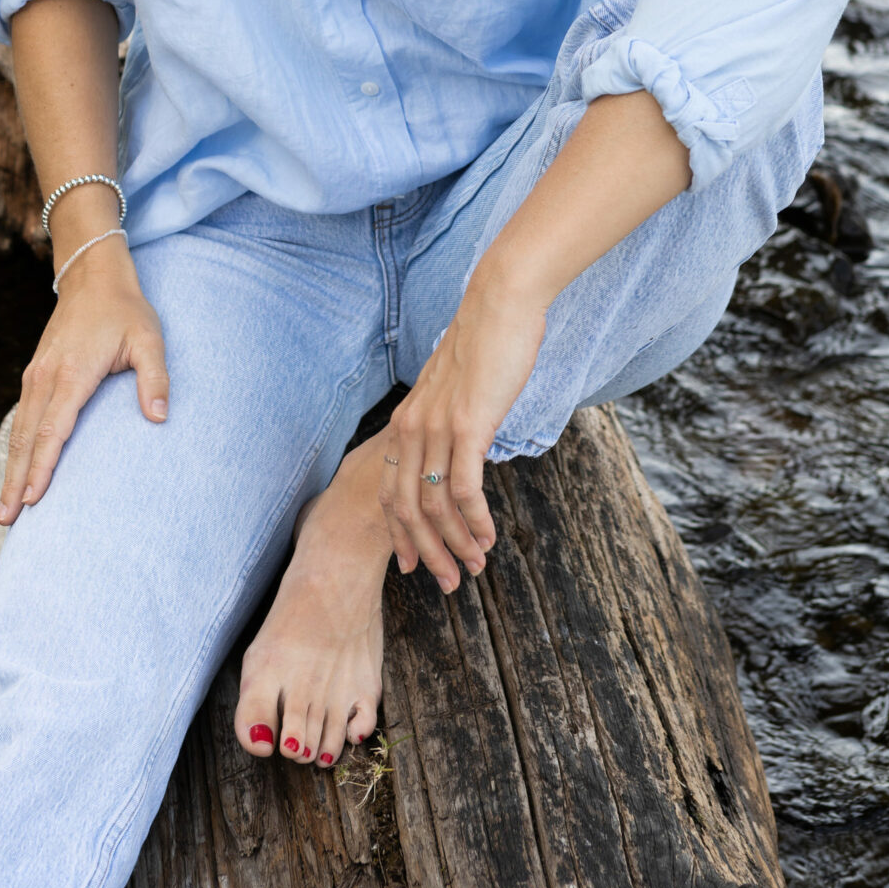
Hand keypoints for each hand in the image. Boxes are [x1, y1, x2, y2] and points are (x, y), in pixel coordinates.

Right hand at [0, 240, 168, 523]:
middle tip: (9, 522)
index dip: (43, 466)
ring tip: (6, 509)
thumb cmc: (125, 310)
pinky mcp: (34, 374)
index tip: (33, 499)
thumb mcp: (149, 339)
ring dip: (11, 469)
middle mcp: (46, 377)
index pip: (55, 429)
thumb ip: (155, 378)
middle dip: (16, 481)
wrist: (92, 276)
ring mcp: (35, 375)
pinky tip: (14, 470)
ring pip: (19, 430)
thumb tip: (159, 417)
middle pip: (28, 438)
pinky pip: (21, 418)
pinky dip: (15, 448)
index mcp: (73, 373)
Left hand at [379, 263, 551, 590]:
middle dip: (427, 552)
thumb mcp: (455, 391)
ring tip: (477, 566)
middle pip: (406, 508)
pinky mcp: (467, 425)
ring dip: (456, 543)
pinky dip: (475, 520)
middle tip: (451, 582)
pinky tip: (489, 537)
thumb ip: (449, 422)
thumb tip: (461, 449)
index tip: (412, 565)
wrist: (499, 304)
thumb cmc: (485, 345)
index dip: (399, 533)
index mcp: (405, 422)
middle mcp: (411, 428)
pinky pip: (464, 488)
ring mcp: (436, 427)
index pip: (389, 492)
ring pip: (434, 505)